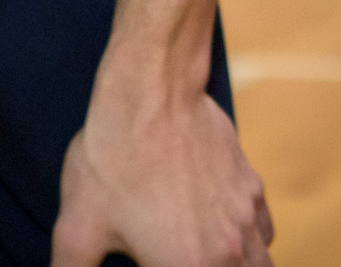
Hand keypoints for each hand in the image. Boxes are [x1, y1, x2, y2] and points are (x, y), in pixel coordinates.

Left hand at [51, 86, 272, 266]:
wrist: (152, 92)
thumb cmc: (112, 159)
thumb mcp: (77, 228)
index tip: (146, 262)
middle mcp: (226, 251)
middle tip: (179, 260)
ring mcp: (244, 218)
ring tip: (204, 259)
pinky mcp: (251, 188)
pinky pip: (263, 234)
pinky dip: (250, 245)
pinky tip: (225, 238)